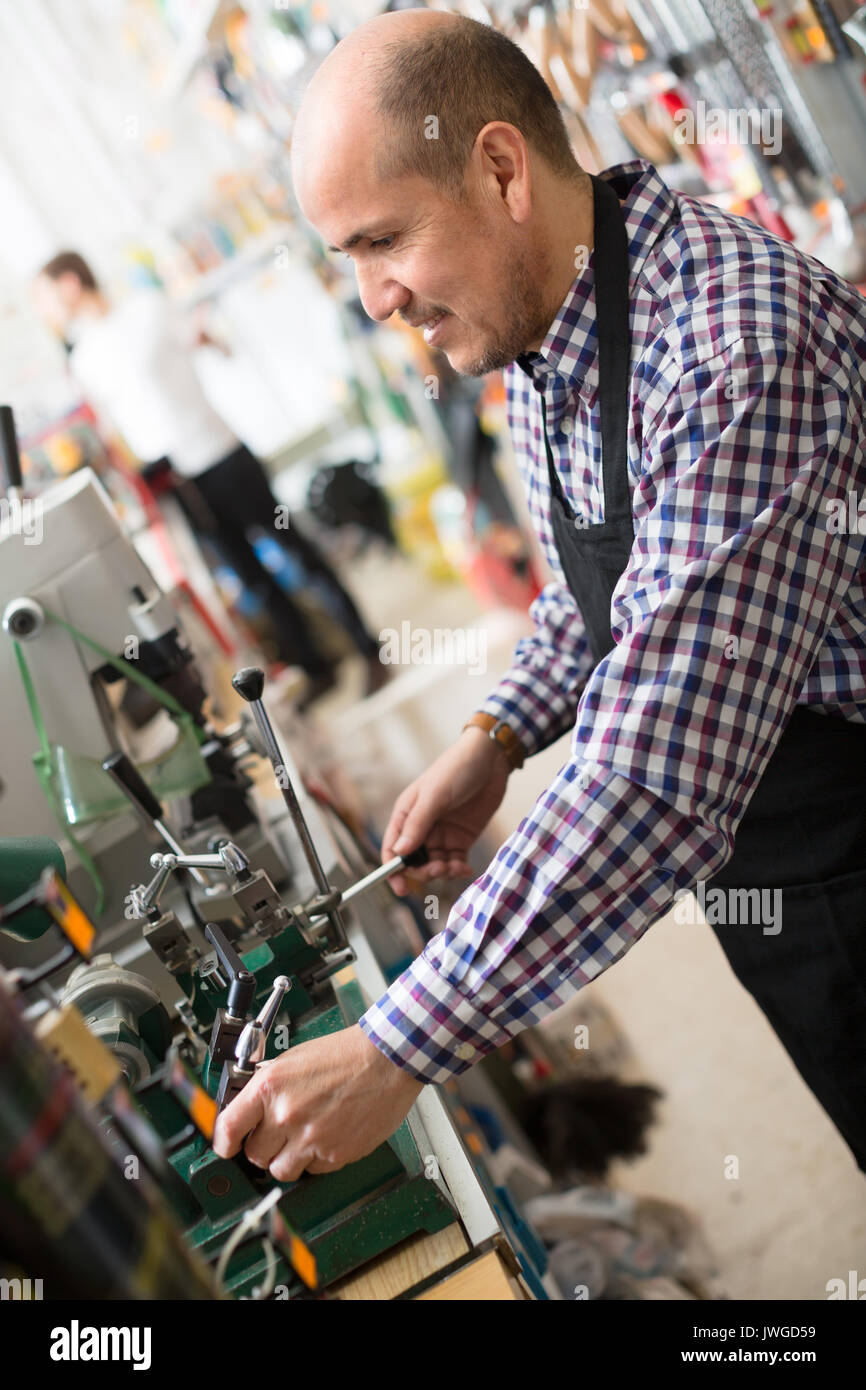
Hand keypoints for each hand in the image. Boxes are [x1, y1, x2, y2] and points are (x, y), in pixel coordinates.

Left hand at [212, 1024, 421, 1180]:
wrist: (386, 1060)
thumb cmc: (346, 1054)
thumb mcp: (294, 1059)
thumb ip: (270, 1087)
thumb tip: (251, 1111)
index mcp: (271, 1086)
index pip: (229, 1127)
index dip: (223, 1142)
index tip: (226, 1146)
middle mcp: (286, 1114)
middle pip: (255, 1155)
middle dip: (263, 1147)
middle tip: (277, 1136)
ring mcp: (310, 1138)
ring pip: (281, 1170)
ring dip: (288, 1159)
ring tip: (303, 1140)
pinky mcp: (334, 1155)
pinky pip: (313, 1171)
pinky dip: (316, 1160)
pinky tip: (328, 1136)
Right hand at [383, 727, 511, 893]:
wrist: (490, 758)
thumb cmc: (456, 769)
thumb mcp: (435, 795)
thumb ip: (418, 824)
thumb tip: (400, 852)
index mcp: (406, 814)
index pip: (393, 848)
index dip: (393, 870)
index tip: (400, 888)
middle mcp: (421, 827)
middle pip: (414, 862)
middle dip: (423, 871)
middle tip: (438, 868)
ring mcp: (442, 834)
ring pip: (435, 865)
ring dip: (443, 872)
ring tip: (456, 867)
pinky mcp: (462, 838)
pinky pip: (455, 862)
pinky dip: (458, 870)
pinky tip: (466, 868)